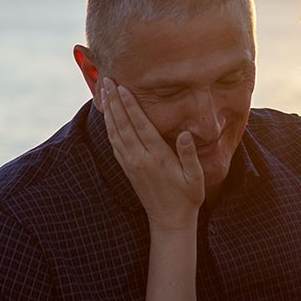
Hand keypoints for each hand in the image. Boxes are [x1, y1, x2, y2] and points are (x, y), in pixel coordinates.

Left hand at [101, 78, 203, 228]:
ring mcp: (131, 164)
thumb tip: (184, 134)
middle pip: (123, 125)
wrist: (169, 219)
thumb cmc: (187, 197)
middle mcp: (140, 159)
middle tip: (108, 81)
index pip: (141, 126)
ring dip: (109, 111)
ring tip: (104, 92)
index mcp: (157, 158)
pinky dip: (109, 126)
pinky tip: (108, 116)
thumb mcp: (195, 177)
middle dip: (115, 102)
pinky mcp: (127, 168)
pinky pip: (114, 143)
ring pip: (115, 133)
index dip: (131, 106)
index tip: (123, 88)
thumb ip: (189, 155)